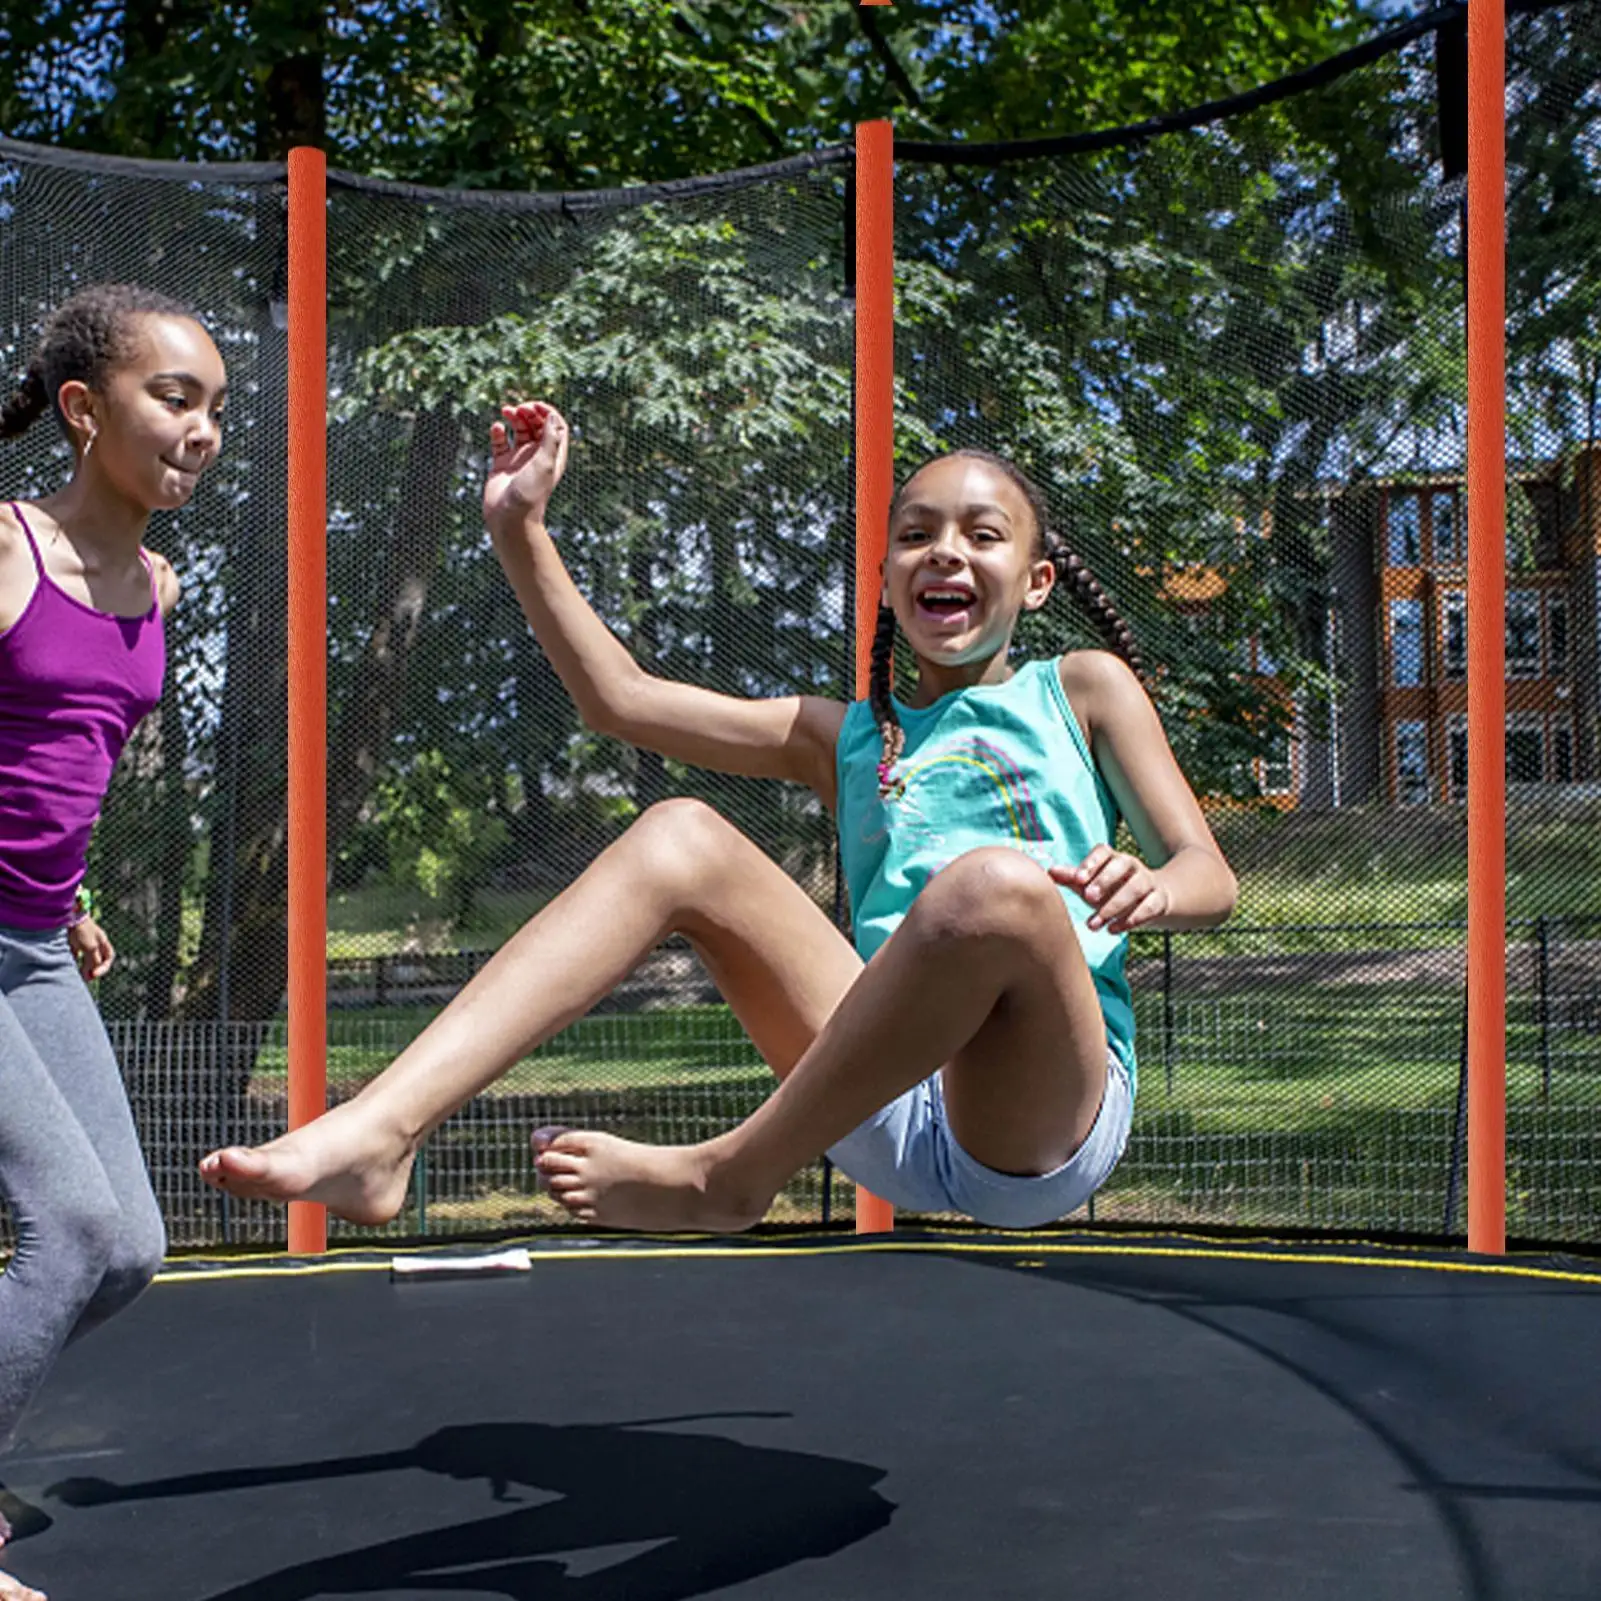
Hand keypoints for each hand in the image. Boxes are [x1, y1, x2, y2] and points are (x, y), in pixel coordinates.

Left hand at [68, 914, 114, 979]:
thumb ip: (93, 961)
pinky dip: (71, 961)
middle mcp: (94, 942)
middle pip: (96, 959)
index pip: (108, 959)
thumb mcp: (90, 947)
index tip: (93, 975)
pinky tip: (66, 965)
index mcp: (102, 941)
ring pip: (84, 958)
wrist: (66, 916)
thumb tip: (91, 975)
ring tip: (75, 974)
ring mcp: (82, 941)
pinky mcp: (70, 942)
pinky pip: (73, 954)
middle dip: (91, 970)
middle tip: (85, 978)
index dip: (103, 968)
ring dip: (81, 966)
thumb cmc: (81, 930)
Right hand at [483, 400, 569, 537]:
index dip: (547, 412)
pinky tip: (497, 428)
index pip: (556, 426)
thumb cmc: (530, 494)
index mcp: (553, 456)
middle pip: (537, 425)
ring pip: (519, 430)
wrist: (509, 519)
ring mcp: (519, 459)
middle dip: (529, 412)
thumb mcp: (544, 464)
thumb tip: (552, 416)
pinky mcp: (501, 464)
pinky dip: (498, 432)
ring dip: (514, 417)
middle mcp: (537, 456)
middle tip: (519, 408)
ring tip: (506, 411)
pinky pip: (500, 442)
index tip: (534, 405)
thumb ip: (550, 439)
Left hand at [1051, 846, 1168, 933]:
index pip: (1104, 852)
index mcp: (1113, 858)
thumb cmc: (1111, 891)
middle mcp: (1132, 866)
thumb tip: (1050, 871)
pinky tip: (1113, 929)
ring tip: (1094, 924)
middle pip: (1123, 865)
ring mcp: (1148, 882)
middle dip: (1105, 881)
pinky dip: (1132, 919)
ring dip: (1115, 906)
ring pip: (1136, 887)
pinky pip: (1150, 906)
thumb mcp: (1091, 885)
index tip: (1078, 879)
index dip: (1091, 863)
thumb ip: (1073, 878)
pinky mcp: (1159, 900)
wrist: (1148, 901)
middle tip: (1088, 898)